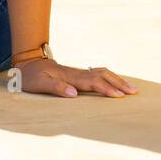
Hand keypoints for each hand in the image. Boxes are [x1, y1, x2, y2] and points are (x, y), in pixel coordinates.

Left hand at [16, 59, 136, 97]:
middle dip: (118, 83)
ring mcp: (78, 72)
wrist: (27, 64)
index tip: (119, 95)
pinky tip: (115, 82)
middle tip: (133, 92)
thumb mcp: (38, 84)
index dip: (106, 89)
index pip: (92, 82)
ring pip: (101, 72)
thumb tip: (74, 94)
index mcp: (69, 77)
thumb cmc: (31, 77)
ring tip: (130, 88)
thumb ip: (55, 88)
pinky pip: (97, 73)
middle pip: (102, 75)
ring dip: (116, 79)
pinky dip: (109, 77)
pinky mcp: (77, 74)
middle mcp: (76, 73)